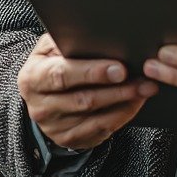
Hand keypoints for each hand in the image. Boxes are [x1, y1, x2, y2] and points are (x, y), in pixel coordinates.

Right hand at [17, 32, 157, 150]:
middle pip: (83, 100)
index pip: (62, 75)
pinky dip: (122, 116)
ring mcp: (54, 128)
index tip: (119, 68)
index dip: (92, 72)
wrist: (41, 94)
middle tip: (142, 80)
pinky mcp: (69, 140)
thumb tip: (97, 36)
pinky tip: (135, 103)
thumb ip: (67, 41)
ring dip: (124, 103)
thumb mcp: (50, 48)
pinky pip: (101, 131)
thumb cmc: (51, 62)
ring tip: (145, 89)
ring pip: (96, 118)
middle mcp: (40, 107)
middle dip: (116, 90)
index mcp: (32, 78)